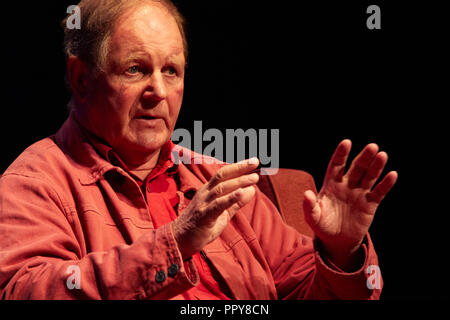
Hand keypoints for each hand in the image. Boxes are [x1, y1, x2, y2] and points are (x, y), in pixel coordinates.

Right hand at [172, 158, 259, 259]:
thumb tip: (252, 190)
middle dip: (239, 168)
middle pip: (222, 175)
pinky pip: (218, 204)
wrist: (179, 240)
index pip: (224, 174)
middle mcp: (205, 193)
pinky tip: (241, 192)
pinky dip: (230, 198)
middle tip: (255, 162)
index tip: (253, 161)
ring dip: (239, 182)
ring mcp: (203, 203)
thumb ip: (236, 202)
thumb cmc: (201, 226)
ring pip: (221, 188)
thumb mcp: (222, 213)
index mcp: (208, 190)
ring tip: (254, 178)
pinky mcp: (204, 216)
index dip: (238, 166)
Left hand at [303, 140, 397, 269]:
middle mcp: (346, 185)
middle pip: (356, 168)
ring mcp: (359, 193)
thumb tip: (306, 194)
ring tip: (382, 155)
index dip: (341, 154)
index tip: (346, 142)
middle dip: (364, 157)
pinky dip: (386, 184)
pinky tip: (392, 174)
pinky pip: (379, 192)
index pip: (336, 165)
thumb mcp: (313, 217)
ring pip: (369, 176)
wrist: (337, 240)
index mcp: (331, 184)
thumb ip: (309, 206)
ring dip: (376, 166)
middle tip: (372, 146)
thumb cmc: (322, 225)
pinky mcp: (370, 204)